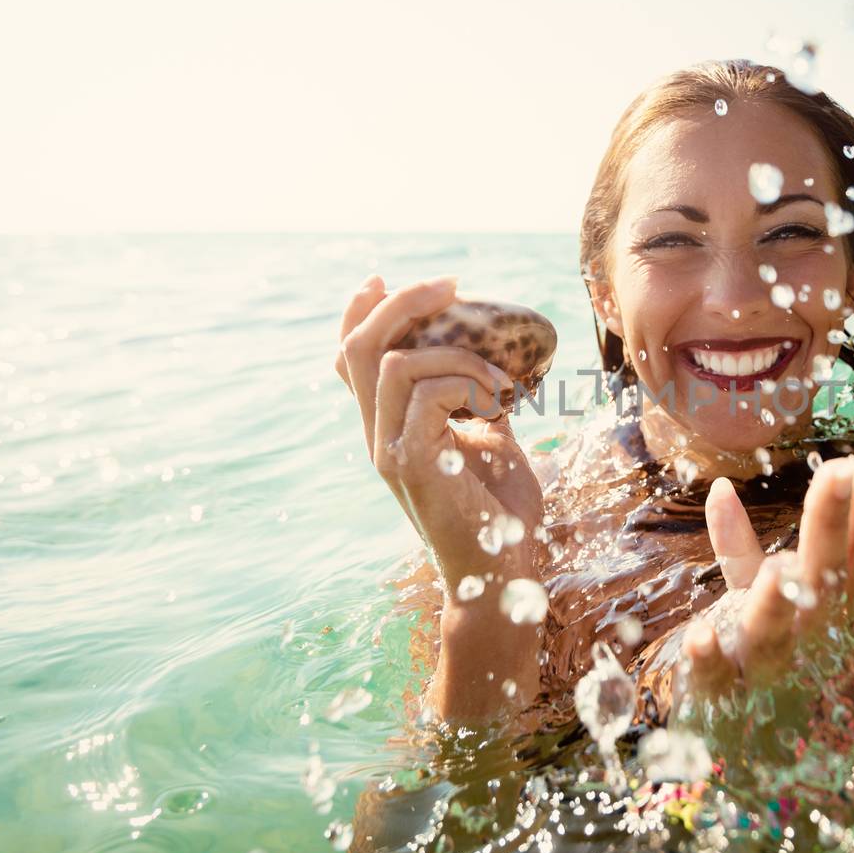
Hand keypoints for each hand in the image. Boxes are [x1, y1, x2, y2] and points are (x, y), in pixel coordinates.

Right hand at [335, 274, 542, 608]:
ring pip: (393, 363)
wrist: (502, 574)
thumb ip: (476, 405)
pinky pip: (426, 392)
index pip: (350, 361)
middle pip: (357, 350)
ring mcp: (387, 450)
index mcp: (390, 428)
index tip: (380, 278)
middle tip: (451, 285)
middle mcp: (378, 436)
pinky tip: (500, 404)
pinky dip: (469, 383)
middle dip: (401, 304)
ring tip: (501, 382)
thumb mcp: (491, 442)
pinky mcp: (409, 463)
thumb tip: (489, 365)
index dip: (358, 314)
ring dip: (458, 355)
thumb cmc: (501, 515)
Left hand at [680, 439, 853, 701]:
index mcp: (823, 602)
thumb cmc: (756, 658)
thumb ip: (739, 546)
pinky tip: (698, 635)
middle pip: (822, 578)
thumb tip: (719, 486)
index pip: (849, 545)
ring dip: (775, 604)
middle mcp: (808, 635)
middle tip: (839, 473)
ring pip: (775, 635)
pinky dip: (710, 661)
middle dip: (830, 527)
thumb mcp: (751, 596)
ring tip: (778, 572)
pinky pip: (719, 680)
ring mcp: (771, 670)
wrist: (740, 747)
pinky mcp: (727, 701)